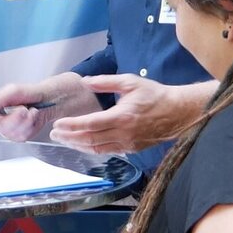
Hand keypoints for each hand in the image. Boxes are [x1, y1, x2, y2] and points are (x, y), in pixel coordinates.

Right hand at [0, 82, 52, 140]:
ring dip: (25, 122)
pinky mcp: (20, 136)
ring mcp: (9, 131)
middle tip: (23, 109)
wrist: (46, 99)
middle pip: (0, 128)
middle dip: (14, 119)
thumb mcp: (13, 91)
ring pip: (13, 134)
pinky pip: (23, 136)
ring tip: (31, 110)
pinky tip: (33, 117)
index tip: (3, 116)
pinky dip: (31, 126)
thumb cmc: (29, 93)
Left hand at [49, 75, 205, 153]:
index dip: (72, 125)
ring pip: (96, 149)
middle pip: (89, 139)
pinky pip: (107, 151)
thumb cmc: (154, 95)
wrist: (178, 112)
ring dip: (77, 145)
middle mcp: (123, 134)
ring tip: (63, 140)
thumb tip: (85, 81)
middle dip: (69, 137)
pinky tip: (82, 144)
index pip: (90, 124)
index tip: (58, 124)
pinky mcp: (131, 149)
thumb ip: (105, 82)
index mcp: (122, 116)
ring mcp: (127, 144)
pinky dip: (92, 148)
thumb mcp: (130, 82)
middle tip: (54, 134)